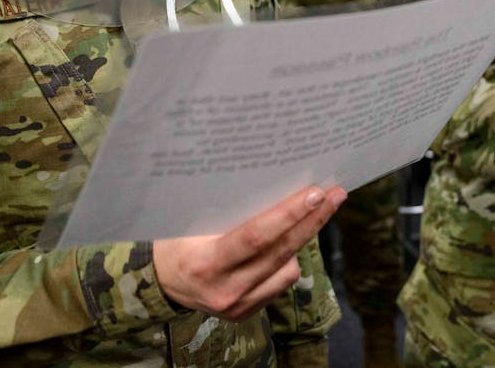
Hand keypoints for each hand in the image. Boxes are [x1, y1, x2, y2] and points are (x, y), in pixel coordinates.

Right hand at [153, 185, 345, 320]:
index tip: (316, 192)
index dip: (289, 214)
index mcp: (206, 263)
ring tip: (313, 212)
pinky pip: (280, 283)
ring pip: (287, 269)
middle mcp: (224, 290)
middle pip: (280, 252)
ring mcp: (236, 306)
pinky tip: (286, 242)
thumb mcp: (191, 220)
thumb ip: (228, 210)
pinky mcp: (244, 314)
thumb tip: (274, 180)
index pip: (256, 237)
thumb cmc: (175, 239)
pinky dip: (287, 260)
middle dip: (313, 220)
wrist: (158, 281)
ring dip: (303, 239)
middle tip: (336, 194)